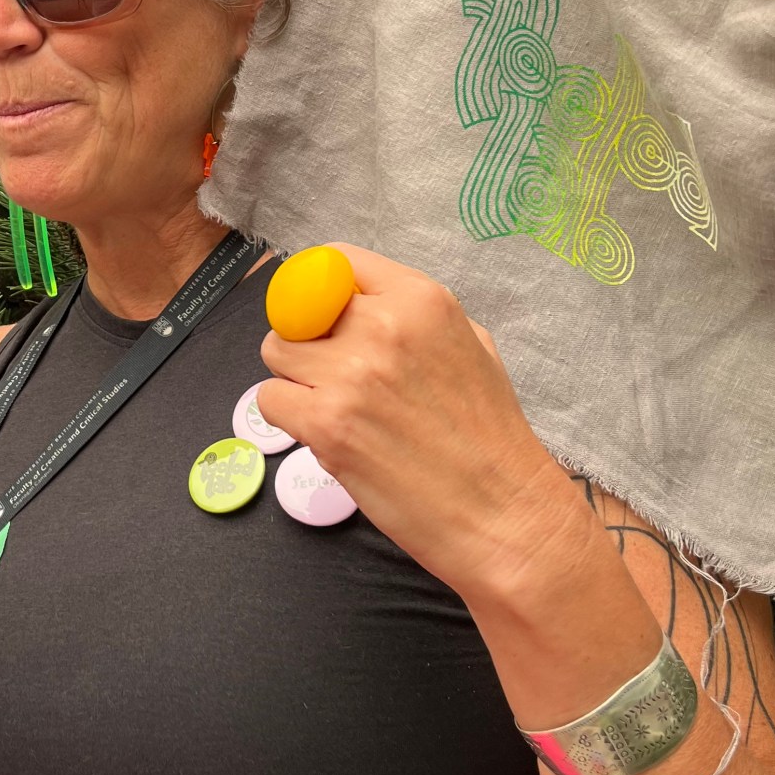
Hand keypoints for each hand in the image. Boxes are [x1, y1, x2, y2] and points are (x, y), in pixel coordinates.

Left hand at [256, 244, 579, 601]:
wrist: (504, 513)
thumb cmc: (490, 437)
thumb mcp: (470, 346)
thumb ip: (410, 318)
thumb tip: (353, 303)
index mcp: (421, 299)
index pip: (336, 261)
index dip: (320, 290)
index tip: (324, 319)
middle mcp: (383, 326)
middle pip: (298, 311)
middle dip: (308, 344)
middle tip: (337, 381)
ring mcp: (351, 374)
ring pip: (276, 354)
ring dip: (295, 381)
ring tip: (338, 411)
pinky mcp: (327, 423)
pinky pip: (270, 400)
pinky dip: (289, 419)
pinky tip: (329, 437)